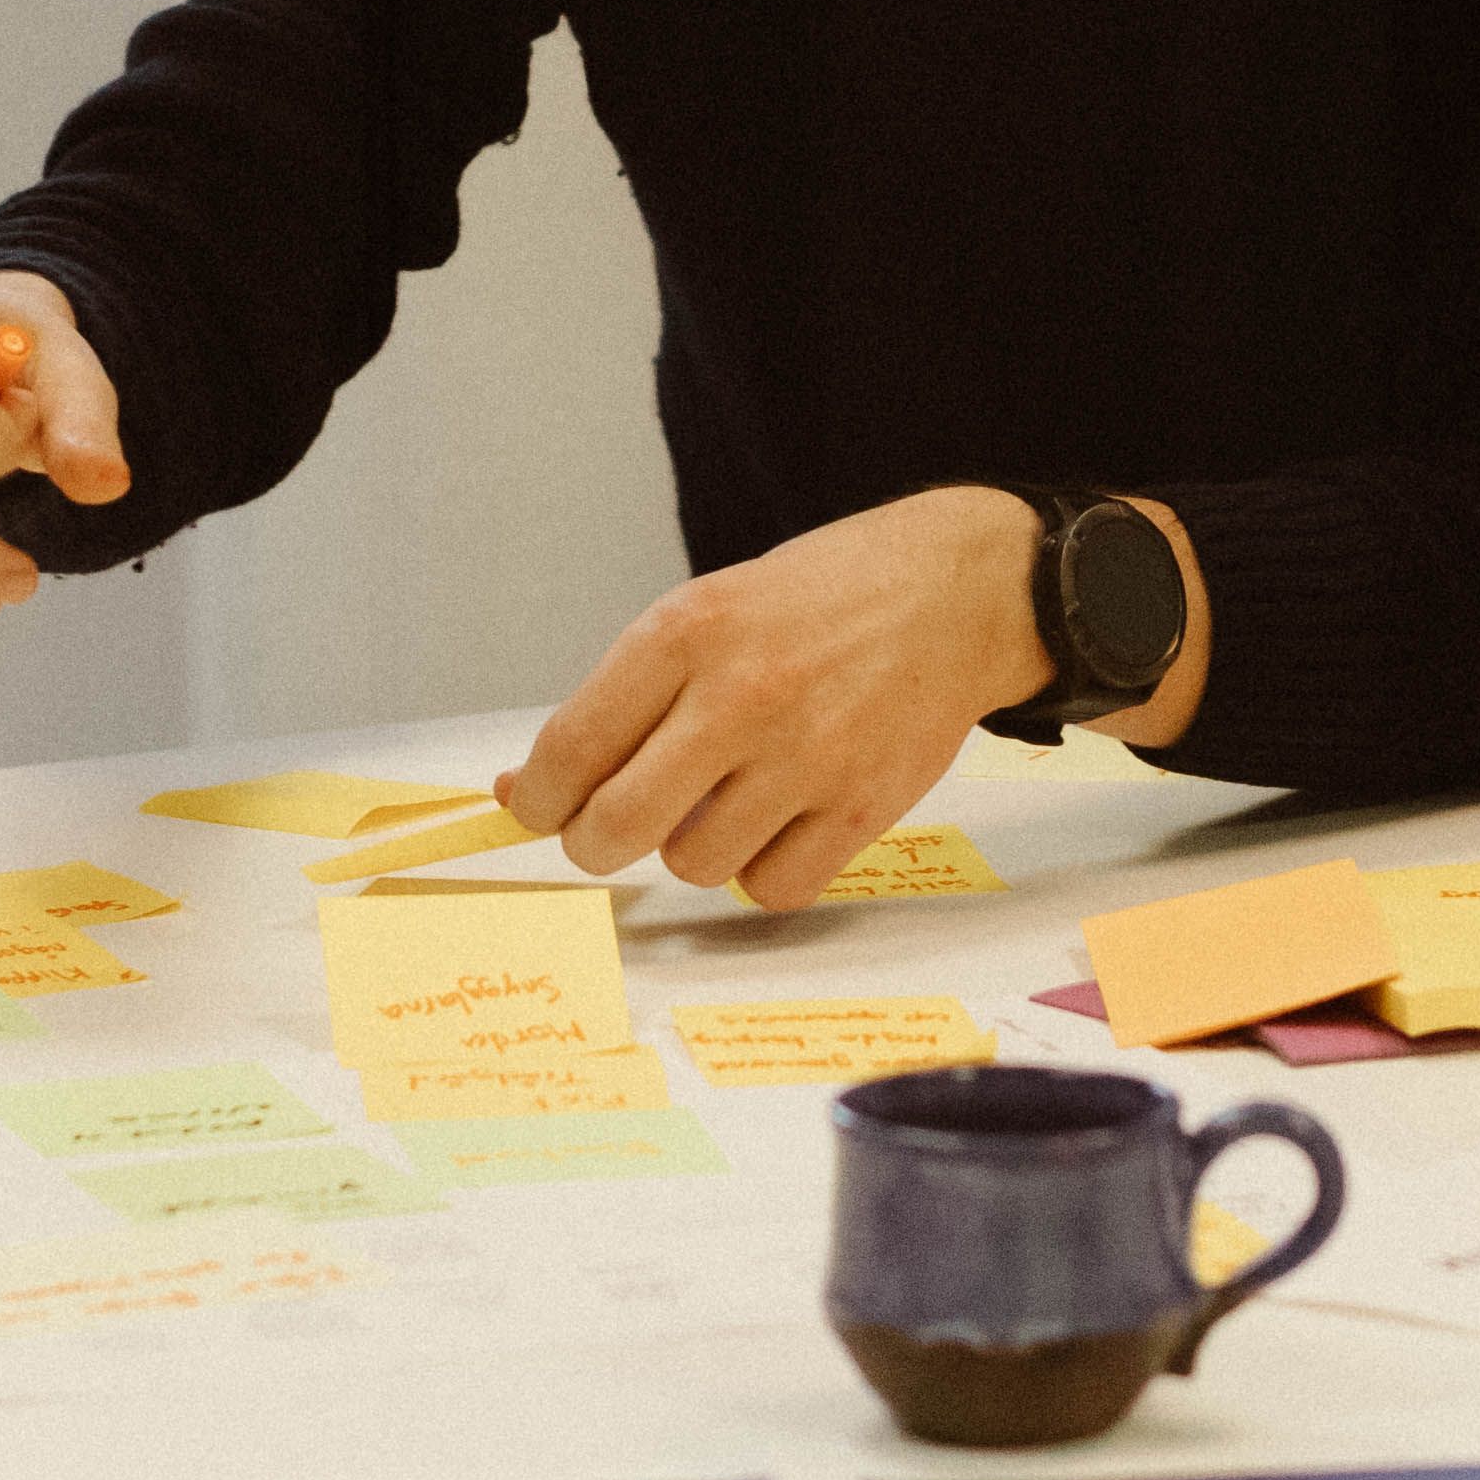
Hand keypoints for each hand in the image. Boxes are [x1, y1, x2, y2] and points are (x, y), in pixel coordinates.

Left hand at [503, 486, 1063, 914]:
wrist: (956, 591)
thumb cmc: (819, 601)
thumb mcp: (706, 613)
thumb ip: (621, 700)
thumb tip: (523, 790)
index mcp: (688, 629)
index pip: (571, 747)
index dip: (537, 799)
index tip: (537, 808)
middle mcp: (742, 693)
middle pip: (617, 826)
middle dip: (595, 843)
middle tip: (608, 830)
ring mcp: (808, 754)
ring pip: (693, 865)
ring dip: (691, 847)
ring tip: (725, 799)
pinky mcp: (864, 805)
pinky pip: (772, 888)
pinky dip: (762, 870)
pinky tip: (778, 823)